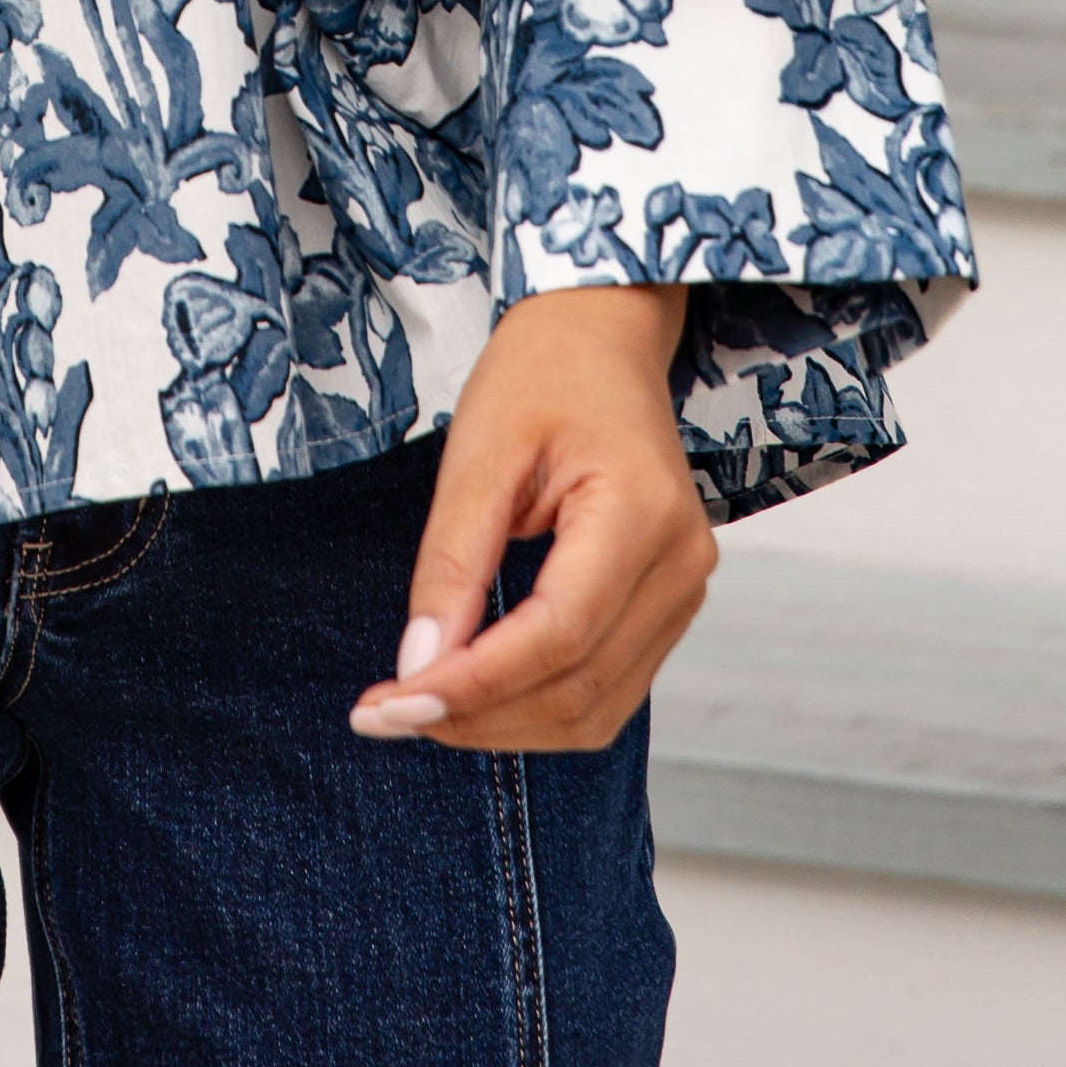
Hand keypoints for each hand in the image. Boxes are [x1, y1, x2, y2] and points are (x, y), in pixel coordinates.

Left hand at [351, 285, 712, 752]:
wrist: (601, 340)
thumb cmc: (541, 376)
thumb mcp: (478, 451)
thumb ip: (452, 561)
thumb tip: (420, 664)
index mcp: (642, 514)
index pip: (556, 636)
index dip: (470, 685)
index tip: (388, 707)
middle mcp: (680, 566)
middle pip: (576, 688)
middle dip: (475, 716)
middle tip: (383, 714)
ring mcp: (682, 593)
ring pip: (594, 710)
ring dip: (502, 726)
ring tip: (419, 706)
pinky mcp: (665, 609)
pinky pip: (605, 690)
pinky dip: (534, 707)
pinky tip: (473, 690)